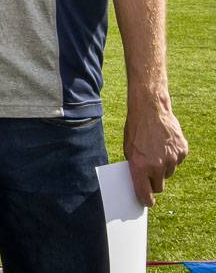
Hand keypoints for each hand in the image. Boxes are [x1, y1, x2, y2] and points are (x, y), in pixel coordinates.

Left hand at [124, 92, 187, 206]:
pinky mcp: (182, 152)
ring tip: (156, 152)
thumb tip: (140, 181)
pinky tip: (164, 145)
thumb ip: (135, 166)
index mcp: (140, 166)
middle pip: (159, 186)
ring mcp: (172, 159)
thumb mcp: (128, 149)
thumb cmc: (136, 129)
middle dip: (154, 182)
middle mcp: (157, 165)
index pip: (144, 192)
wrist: (150, 110)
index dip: (146, 200)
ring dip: (163, 168)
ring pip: (169, 174)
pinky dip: (172, 157)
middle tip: (150, 173)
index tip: (147, 203)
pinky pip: (177, 162)